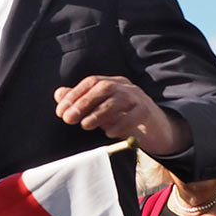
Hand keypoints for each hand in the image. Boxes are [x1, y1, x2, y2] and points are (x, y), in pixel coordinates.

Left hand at [54, 76, 187, 156]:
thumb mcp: (101, 110)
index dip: (74, 95)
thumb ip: (81, 102)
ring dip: (98, 113)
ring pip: (118, 100)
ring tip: (85, 125)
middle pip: (104, 88)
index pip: (91, 82)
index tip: (60, 111)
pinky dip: (120, 124)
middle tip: (68, 118)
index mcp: (113, 83)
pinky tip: (109, 133)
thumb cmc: (124, 118)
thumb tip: (58, 94)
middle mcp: (126, 87)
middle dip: (83, 103)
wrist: (157, 130)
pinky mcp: (148, 112)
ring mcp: (138, 98)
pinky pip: (134, 115)